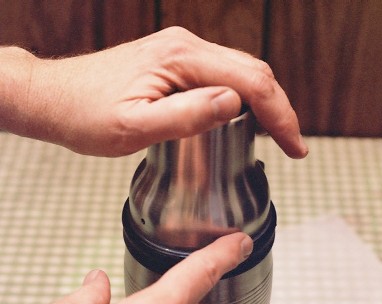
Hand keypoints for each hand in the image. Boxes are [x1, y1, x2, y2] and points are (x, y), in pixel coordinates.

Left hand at [2, 27, 306, 157]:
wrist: (55, 99)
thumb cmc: (86, 115)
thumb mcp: (134, 127)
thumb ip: (186, 116)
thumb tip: (234, 105)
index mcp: (181, 59)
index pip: (250, 82)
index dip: (280, 116)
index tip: (295, 147)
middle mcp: (185, 48)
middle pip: (252, 72)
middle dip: (280, 110)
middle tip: (293, 146)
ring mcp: (180, 53)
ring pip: (239, 73)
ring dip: (264, 104)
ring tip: (277, 137)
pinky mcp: (174, 65)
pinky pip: (220, 76)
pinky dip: (242, 100)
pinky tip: (246, 121)